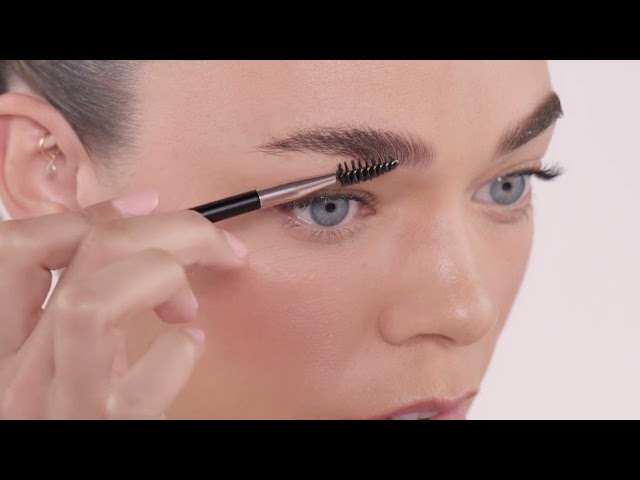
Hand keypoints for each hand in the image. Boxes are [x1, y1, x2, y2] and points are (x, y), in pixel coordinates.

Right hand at [0, 191, 246, 418]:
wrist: (80, 457)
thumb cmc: (73, 419)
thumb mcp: (62, 360)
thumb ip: (78, 309)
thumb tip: (133, 228)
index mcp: (4, 346)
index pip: (19, 247)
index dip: (91, 212)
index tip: (149, 203)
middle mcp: (18, 374)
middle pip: (84, 255)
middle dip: (165, 229)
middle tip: (212, 243)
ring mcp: (59, 408)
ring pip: (96, 300)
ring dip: (164, 279)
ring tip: (187, 306)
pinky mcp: (106, 433)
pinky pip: (145, 378)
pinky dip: (180, 350)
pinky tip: (188, 350)